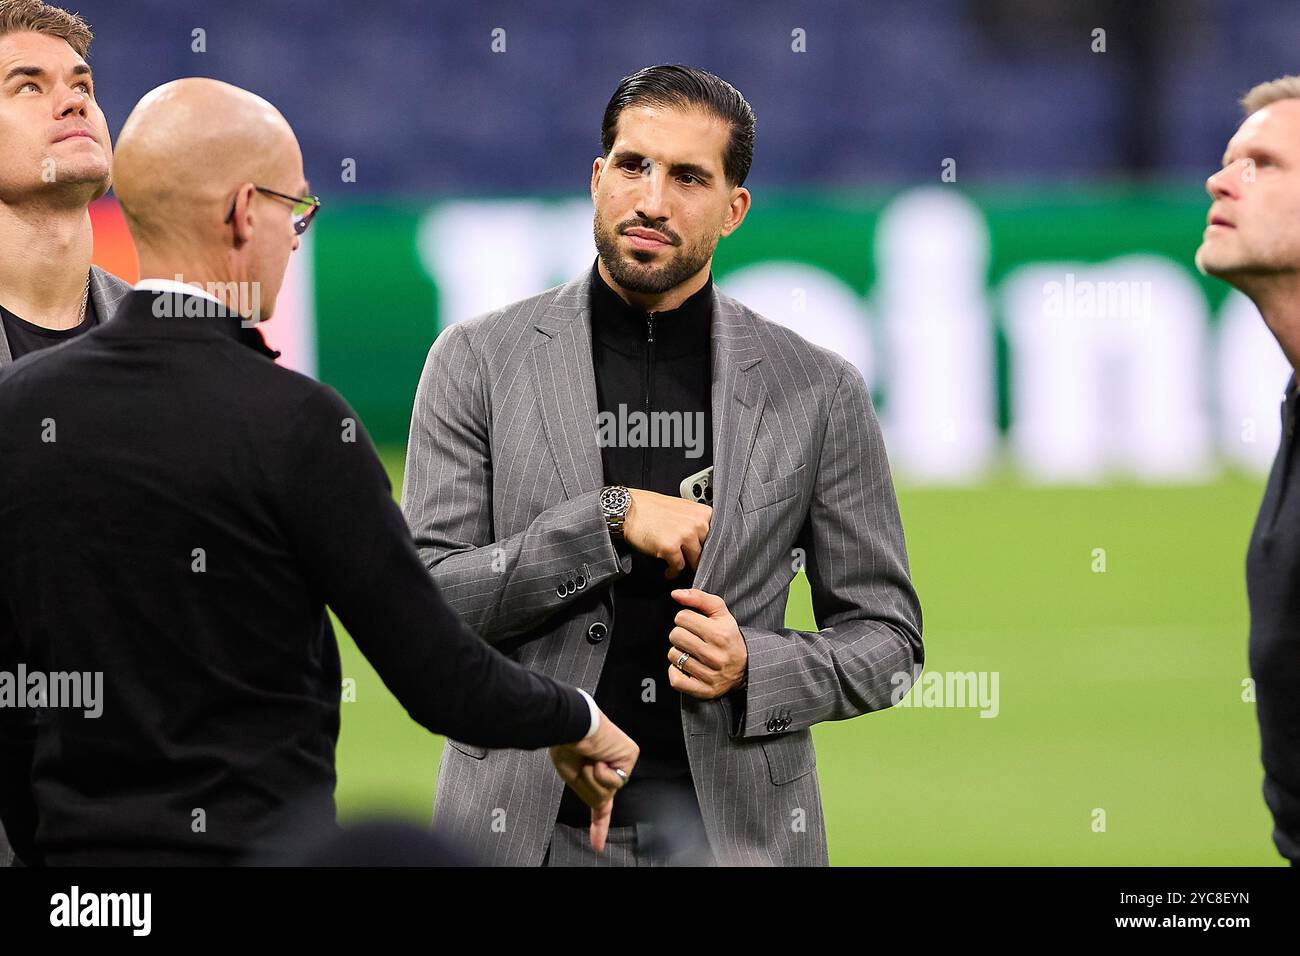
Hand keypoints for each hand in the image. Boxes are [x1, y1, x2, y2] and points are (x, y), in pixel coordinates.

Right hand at [549, 710, 638, 851]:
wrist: (571, 725)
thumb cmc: (566, 745)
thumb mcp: (572, 777)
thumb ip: (591, 793)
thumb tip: (604, 803)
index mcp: (594, 772)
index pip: (599, 806)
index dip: (597, 826)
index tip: (597, 845)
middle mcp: (610, 767)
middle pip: (601, 799)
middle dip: (589, 787)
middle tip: (582, 765)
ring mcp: (621, 761)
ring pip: (608, 792)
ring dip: (594, 779)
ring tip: (589, 759)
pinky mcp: (629, 755)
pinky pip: (615, 781)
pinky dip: (602, 773)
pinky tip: (599, 757)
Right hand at [623, 488, 711, 579]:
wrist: (628, 509)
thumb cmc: (651, 508)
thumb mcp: (682, 508)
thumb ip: (696, 522)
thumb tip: (705, 540)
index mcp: (703, 513)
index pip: (716, 538)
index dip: (709, 549)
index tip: (704, 556)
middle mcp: (697, 523)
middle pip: (707, 551)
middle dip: (698, 560)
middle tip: (690, 565)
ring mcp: (685, 535)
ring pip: (694, 561)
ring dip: (685, 567)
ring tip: (677, 568)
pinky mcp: (670, 548)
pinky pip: (678, 567)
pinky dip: (672, 572)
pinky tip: (667, 571)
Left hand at [666, 588, 748, 699]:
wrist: (746, 667)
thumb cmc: (728, 637)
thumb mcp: (721, 613)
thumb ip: (699, 598)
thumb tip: (675, 593)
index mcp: (720, 634)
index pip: (682, 617)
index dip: (686, 618)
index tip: (695, 624)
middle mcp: (715, 655)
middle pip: (675, 635)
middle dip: (681, 634)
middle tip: (693, 638)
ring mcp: (709, 675)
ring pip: (673, 655)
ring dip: (679, 652)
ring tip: (692, 652)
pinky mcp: (703, 690)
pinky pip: (675, 679)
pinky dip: (676, 672)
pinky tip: (686, 667)